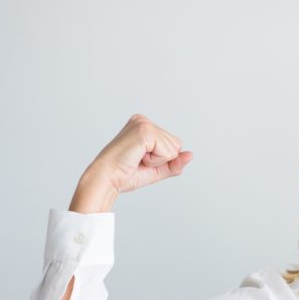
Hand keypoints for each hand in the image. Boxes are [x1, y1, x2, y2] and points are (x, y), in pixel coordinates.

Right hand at [71, 114, 193, 211]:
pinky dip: (155, 161)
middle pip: (176, 144)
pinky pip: (167, 152)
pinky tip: (138, 157)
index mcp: (144, 126)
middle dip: (162, 159)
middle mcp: (143, 120)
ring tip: (137, 159)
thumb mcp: (157, 169)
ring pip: (173, 148)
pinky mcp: (145, 131)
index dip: (163, 159)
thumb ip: (175, 163)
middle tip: (138, 160)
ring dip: (157, 160)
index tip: (140, 160)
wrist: (107, 179)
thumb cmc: (126, 174)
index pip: (173, 144)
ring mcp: (144, 124)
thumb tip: (190, 155)